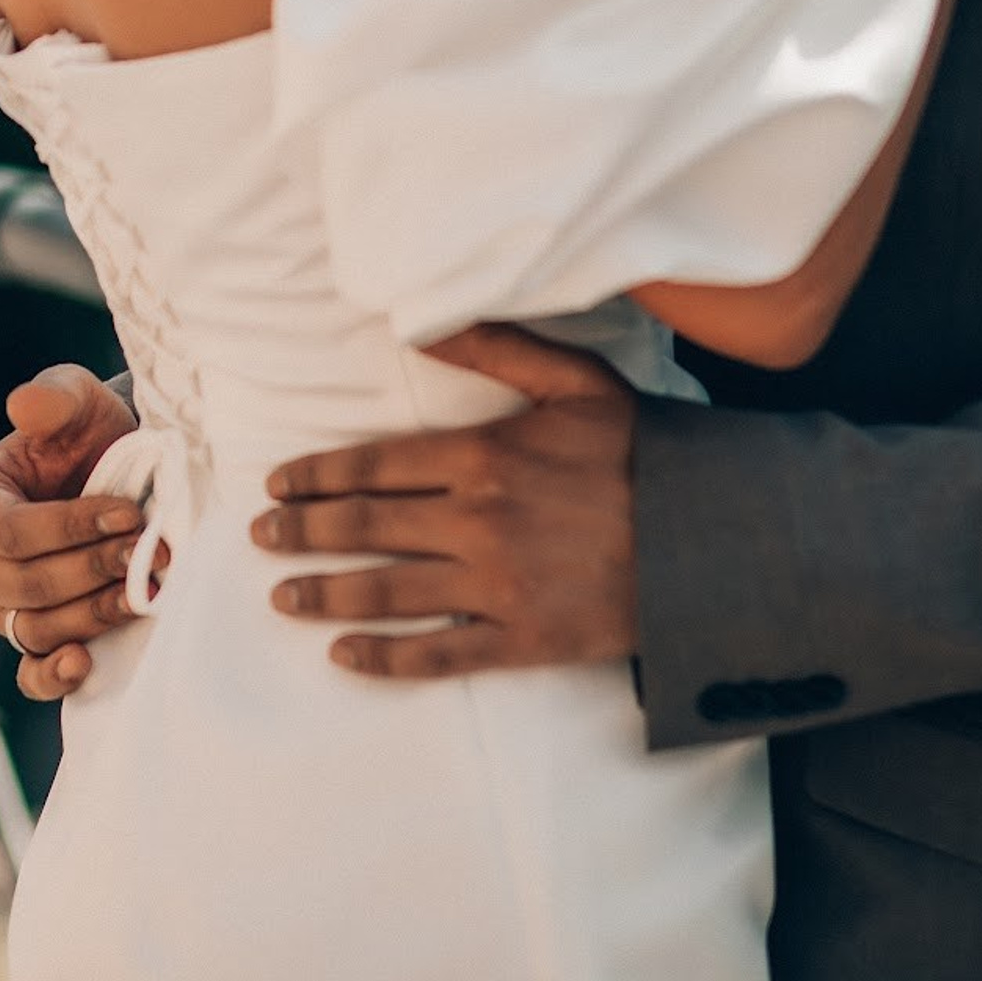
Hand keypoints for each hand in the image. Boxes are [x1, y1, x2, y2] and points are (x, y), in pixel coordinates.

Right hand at [0, 366, 143, 702]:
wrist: (120, 473)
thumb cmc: (87, 432)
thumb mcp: (76, 400)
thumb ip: (54, 398)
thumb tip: (24, 404)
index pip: (10, 533)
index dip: (70, 528)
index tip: (130, 514)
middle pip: (27, 586)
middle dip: (92, 569)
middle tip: (152, 552)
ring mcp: (1, 609)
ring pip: (39, 628)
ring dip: (96, 612)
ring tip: (147, 588)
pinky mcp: (33, 642)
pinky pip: (31, 675)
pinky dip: (54, 676)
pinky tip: (86, 662)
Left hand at [248, 326, 636, 678]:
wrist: (719, 540)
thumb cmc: (645, 453)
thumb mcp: (575, 381)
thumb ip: (495, 348)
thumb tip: (416, 321)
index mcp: (484, 455)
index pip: (375, 465)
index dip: (318, 476)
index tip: (277, 486)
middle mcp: (478, 521)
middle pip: (369, 527)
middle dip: (306, 532)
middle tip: (262, 539)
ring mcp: (499, 585)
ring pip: (390, 592)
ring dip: (327, 593)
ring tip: (282, 595)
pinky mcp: (525, 639)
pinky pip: (440, 654)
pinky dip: (386, 659)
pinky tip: (344, 656)